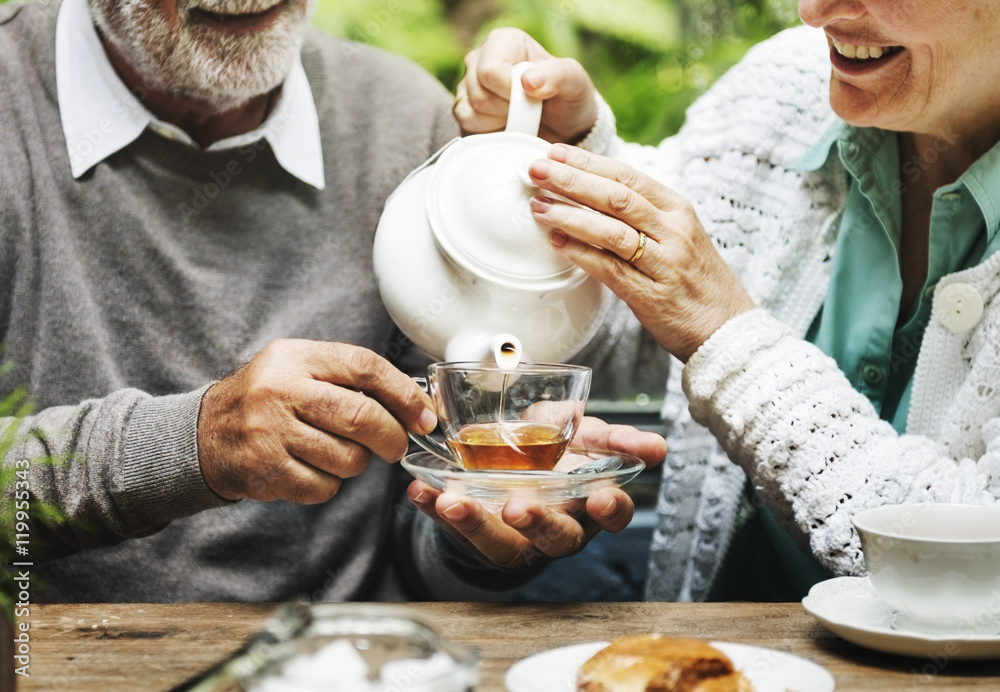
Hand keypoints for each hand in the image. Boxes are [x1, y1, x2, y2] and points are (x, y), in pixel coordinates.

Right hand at [198, 339, 435, 502]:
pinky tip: (312, 469)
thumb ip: (351, 378)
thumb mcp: (300, 369)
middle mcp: (280, 390)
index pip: (364, 366)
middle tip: (396, 445)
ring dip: (357, 463)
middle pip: (361, 416)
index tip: (424, 415)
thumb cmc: (269, 400)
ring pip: (348, 458)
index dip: (404, 393)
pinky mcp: (264, 471)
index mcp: (296, 357)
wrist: (204, 433)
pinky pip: (324, 487)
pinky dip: (329, 484)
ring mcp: (269, 432)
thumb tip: (417, 402)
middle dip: (392, 437)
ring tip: (338, 453)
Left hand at [406, 417, 665, 569]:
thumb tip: (653, 445)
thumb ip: (612, 438)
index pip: (612, 515)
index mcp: (590, 504)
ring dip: (475, 524)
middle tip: (517, 507)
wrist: (512, 464)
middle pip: (556, 537)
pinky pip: (455, 530)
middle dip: (538, 523)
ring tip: (452, 501)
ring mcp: (516, 537)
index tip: (601, 496)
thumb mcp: (583, 436)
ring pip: (501, 544)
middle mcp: (557, 527)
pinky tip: (420, 491)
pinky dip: (435, 511)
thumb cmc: (555, 453)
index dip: (610, 509)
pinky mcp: (477, 536)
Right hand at [455, 28, 597, 143]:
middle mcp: (480, 59)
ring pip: (470, 111)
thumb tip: (527, 82)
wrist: (563, 129)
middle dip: (508, 110)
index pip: (491, 70)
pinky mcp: (463, 110)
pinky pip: (465, 125)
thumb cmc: (568, 98)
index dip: (510, 93)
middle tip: (529, 109)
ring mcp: (468, 85)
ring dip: (499, 122)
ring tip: (520, 116)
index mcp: (504, 41)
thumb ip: (558, 75)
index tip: (533, 98)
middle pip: (479, 94)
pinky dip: (488, 132)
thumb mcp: (575, 82)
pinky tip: (506, 125)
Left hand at [527, 144, 756, 362]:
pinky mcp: (651, 295)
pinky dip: (580, 254)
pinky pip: (609, 269)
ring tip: (539, 206)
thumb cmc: (697, 282)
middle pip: (616, 197)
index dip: (588, 162)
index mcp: (678, 210)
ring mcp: (664, 263)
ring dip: (570, 215)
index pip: (628, 175)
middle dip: (572, 180)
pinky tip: (557, 243)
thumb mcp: (679, 236)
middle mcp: (673, 231)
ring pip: (611, 230)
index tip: (556, 153)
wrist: (728, 328)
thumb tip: (594, 195)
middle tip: (537, 170)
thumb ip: (644, 216)